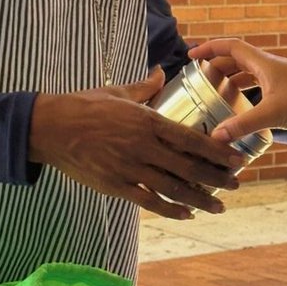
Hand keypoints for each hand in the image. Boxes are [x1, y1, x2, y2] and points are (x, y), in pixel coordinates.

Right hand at [28, 68, 245, 218]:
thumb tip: (161, 72)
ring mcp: (129, 168)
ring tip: (219, 206)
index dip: (217, 151)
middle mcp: (142, 147)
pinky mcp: (115, 185)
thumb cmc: (84, 106)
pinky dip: (170, 209)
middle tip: (237, 184)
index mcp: (147, 121)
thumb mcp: (117, 91)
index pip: (191, 139)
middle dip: (216, 178)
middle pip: (189, 168)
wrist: (49, 128)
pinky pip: (148, 201)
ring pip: (173, 189)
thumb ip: (145, 86)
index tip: (236, 159)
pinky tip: (187, 213)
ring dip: (199, 199)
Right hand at [188, 38, 286, 141]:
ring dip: (231, 80)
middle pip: (237, 60)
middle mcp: (271, 68)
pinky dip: (246, 94)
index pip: (231, 47)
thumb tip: (216, 136)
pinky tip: (241, 110)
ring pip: (248, 74)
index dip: (210, 48)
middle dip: (216, 67)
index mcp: (264, 63)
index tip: (191, 56)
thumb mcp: (273, 114)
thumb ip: (243, 124)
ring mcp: (280, 80)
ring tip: (214, 94)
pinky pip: (259, 88)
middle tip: (199, 80)